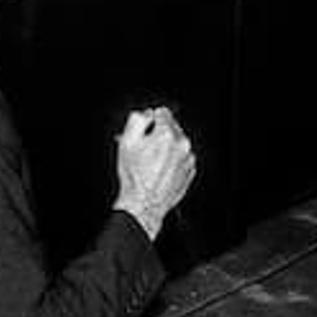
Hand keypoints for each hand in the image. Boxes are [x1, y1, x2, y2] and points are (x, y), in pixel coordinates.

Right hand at [112, 107, 197, 232]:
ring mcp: (188, 159)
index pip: (162, 112)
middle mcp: (182, 145)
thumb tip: (146, 114)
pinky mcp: (189, 171)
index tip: (145, 129)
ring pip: (177, 143)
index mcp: (167, 135)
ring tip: (152, 162)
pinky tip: (159, 170)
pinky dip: (172, 160)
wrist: (144, 204)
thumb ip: (137, 120)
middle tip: (146, 148)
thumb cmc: (135, 177)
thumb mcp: (126, 142)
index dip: (150, 120)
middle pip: (172, 127)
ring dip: (166, 147)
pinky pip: (181, 158)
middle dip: (159, 133)